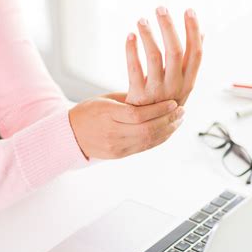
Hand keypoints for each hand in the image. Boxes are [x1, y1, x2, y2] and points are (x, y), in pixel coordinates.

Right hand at [69, 93, 183, 159]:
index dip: (159, 109)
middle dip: (168, 120)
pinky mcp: (119, 155)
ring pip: (148, 141)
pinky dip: (159, 139)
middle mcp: (112, 133)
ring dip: (167, 131)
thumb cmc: (88, 112)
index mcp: (108, 115)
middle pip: (147, 130)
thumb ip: (129, 100)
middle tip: (181, 111)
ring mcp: (116, 147)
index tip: (173, 102)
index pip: (138, 114)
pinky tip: (168, 131)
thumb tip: (155, 95)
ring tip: (178, 121)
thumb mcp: (106, 100)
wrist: (69, 135)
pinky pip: (144, 148)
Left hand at [125, 7, 202, 105]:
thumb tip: (202, 33)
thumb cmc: (165, 99)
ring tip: (141, 20)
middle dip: (169, 27)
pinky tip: (130, 36)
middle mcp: (175, 86)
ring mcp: (157, 92)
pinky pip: (134, 68)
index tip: (189, 10)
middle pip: (175, 51)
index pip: (195, 53)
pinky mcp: (138, 96)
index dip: (193, 30)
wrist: (146, 129)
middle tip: (161, 8)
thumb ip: (190, 60)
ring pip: (154, 57)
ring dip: (148, 35)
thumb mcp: (182, 82)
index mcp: (188, 81)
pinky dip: (131, 50)